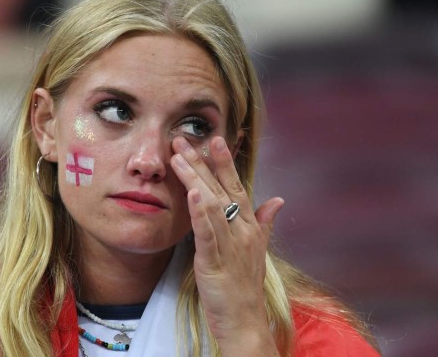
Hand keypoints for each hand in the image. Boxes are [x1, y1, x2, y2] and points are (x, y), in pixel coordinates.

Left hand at [170, 136, 283, 354]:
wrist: (245, 320)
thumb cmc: (246, 285)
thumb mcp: (258, 250)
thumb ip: (266, 222)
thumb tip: (279, 200)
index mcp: (250, 226)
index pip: (237, 187)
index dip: (225, 163)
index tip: (214, 139)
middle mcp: (242, 231)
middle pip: (222, 190)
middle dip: (202, 162)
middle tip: (184, 138)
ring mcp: (230, 245)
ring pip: (212, 205)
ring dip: (195, 179)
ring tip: (180, 157)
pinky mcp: (215, 262)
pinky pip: (208, 234)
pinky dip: (200, 213)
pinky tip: (192, 194)